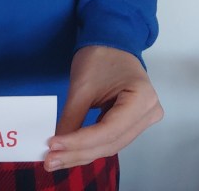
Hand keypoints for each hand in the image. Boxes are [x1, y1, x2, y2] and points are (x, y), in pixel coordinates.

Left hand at [44, 45, 162, 170]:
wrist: (111, 37)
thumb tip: (56, 145)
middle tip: (49, 160)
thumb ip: (71, 116)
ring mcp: (143, 119)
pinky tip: (69, 150)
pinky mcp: (132, 121)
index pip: (108, 130)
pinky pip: (110, 138)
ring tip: (55, 158)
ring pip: (110, 145)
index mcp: (142, 99)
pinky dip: (88, 144)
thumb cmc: (100, 54)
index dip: (79, 142)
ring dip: (82, 153)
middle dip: (78, 152)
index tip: (52, 146)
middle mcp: (149, 113)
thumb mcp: (82, 85)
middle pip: (110, 142)